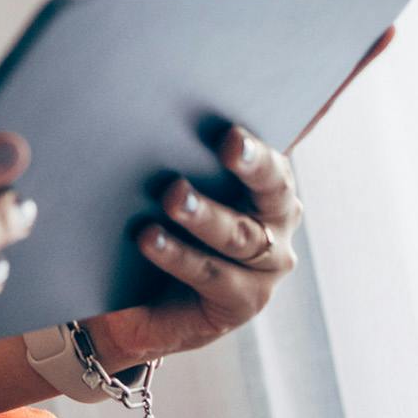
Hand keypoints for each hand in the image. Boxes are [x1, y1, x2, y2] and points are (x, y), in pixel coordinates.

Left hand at [86, 125, 301, 362]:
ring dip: (205, 214)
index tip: (240, 122)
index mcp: (266, 183)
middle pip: (272, 188)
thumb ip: (179, 155)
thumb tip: (157, 113)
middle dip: (252, 162)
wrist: (139, 305)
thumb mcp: (169, 188)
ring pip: (240, 234)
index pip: (271, 152)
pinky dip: (179, 255)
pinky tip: (150, 238)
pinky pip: (212, 274)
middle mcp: (277, 221)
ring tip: (173, 196)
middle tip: (229, 143)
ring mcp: (267, 265)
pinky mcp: (245, 300)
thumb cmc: (159, 225)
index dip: (261, 137)